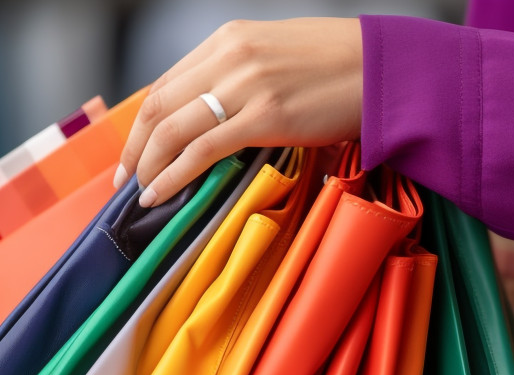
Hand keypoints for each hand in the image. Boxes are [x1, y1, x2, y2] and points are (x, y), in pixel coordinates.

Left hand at [115, 17, 363, 206]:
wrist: (387, 69)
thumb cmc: (344, 69)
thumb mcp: (281, 58)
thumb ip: (247, 80)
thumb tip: (226, 115)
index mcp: (229, 40)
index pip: (168, 83)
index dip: (144, 122)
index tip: (137, 150)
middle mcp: (229, 57)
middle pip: (159, 105)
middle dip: (135, 147)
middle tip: (126, 179)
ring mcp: (245, 86)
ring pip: (172, 129)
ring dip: (148, 165)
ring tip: (141, 192)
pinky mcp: (265, 117)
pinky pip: (201, 150)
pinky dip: (173, 175)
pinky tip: (161, 194)